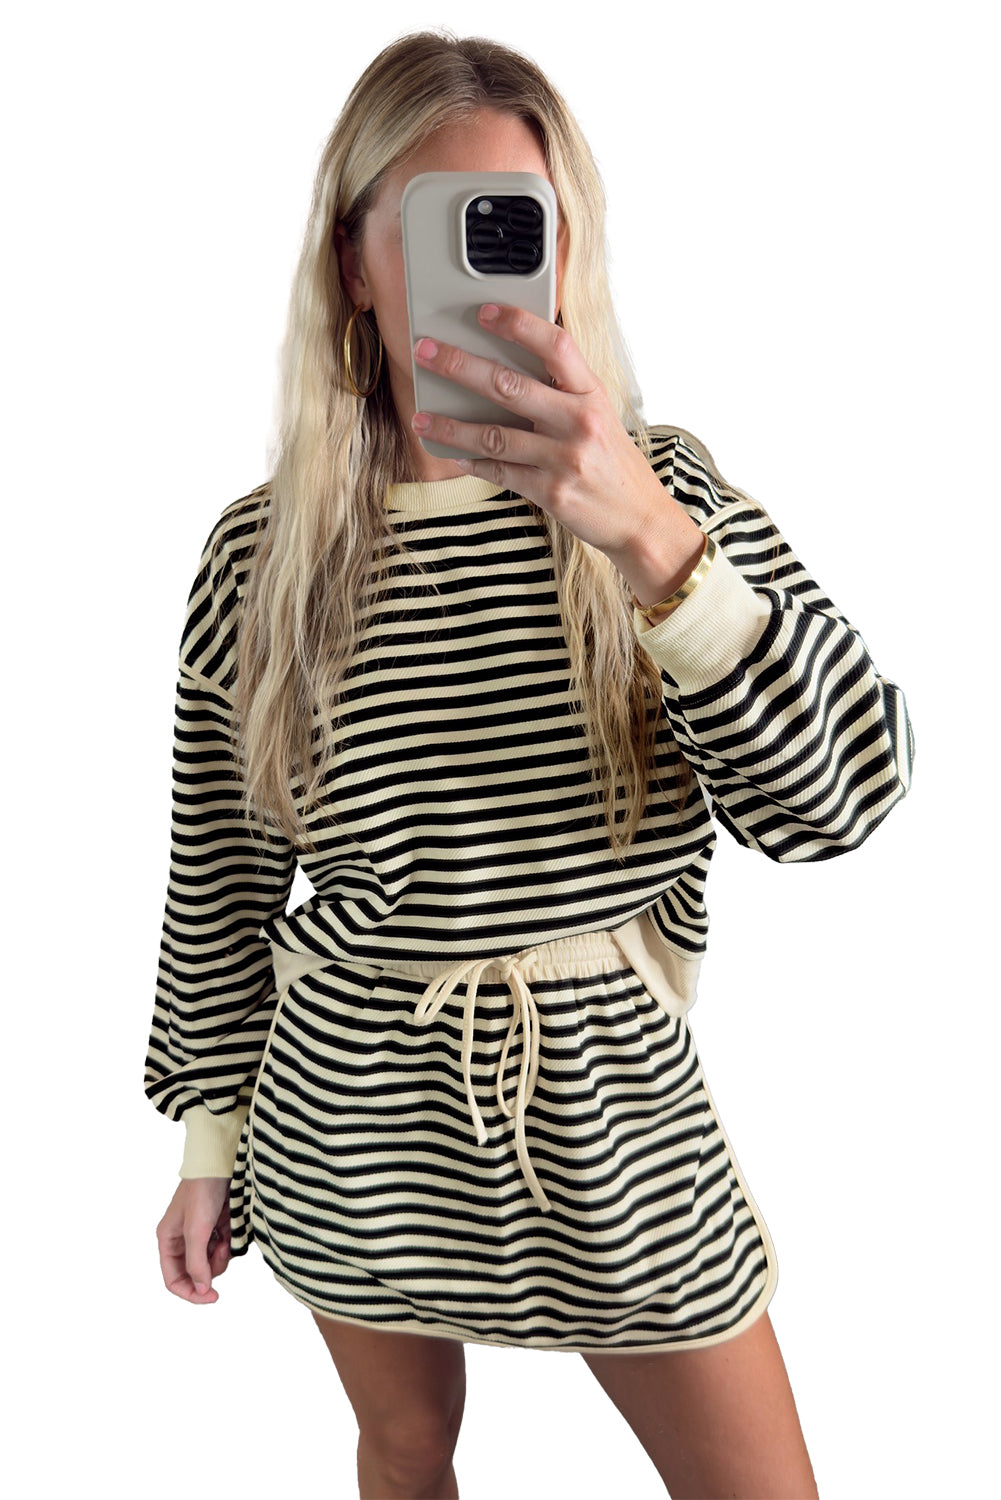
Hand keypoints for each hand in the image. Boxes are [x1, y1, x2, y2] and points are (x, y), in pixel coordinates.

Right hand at [156, 1177, 232, 1303]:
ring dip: (222, 1254)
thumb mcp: (197, 1230)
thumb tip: (202, 1290)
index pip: (174, 1280)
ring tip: (226, 1236)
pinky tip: (230, 1229)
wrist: (221, 1164)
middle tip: (222, 1250)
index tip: (213, 1296)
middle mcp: (182, 1240)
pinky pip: (223, 1248)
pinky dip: (229, 1243)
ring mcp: (200, 1234)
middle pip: (195, 1273)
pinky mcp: (216, 1228)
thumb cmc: (202, 1192)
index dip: (191, 1293)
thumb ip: (197, 1263)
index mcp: (168, 1241)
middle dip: (211, 1267)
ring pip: (212, 1263)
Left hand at [411, 303, 670, 561]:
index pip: (555, 345)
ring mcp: (565, 458)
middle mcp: (579, 421)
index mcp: (592, 394)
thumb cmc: (612, 462)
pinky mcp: (552, 492)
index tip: (483, 311)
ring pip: (493, 435)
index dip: (517, 324)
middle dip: (459, 365)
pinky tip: (454, 456)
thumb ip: (564, 391)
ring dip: (450, 425)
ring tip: (421, 417)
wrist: (639, 517)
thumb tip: (507, 368)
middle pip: (508, 385)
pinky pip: (501, 472)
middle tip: (424, 351)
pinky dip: (473, 463)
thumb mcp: (600, 415)